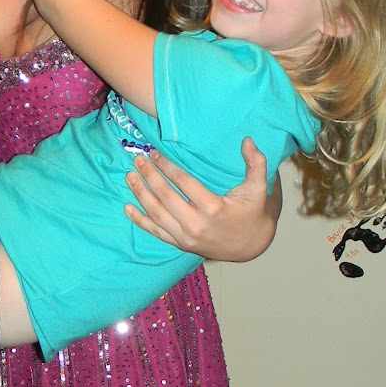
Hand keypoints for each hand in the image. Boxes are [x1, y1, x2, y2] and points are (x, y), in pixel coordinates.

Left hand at [123, 137, 279, 261]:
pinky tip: (127, 207)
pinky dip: (140, 220)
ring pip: (156, 214)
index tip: (155, 153)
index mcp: (213, 208)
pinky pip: (155, 232)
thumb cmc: (252, 213)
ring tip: (130, 177)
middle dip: (149, 177)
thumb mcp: (258, 188)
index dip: (167, 167)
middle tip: (138, 160)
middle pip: (165, 197)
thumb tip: (247, 139)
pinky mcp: (180, 245)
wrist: (251, 246)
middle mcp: (196, 224)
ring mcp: (186, 237)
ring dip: (140, 194)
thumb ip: (255, 162)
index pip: (184, 183)